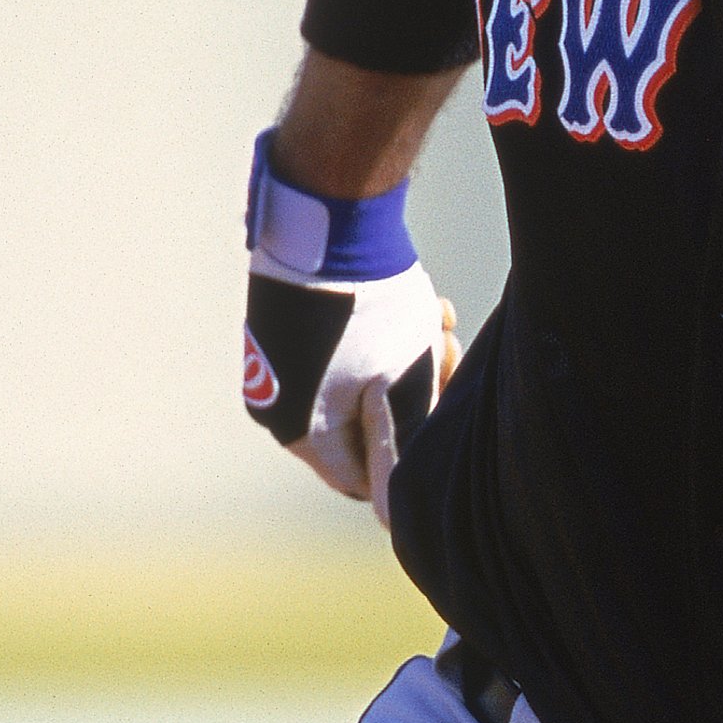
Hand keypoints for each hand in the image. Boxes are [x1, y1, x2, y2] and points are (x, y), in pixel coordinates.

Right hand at [243, 136, 460, 525]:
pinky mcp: (281, 327)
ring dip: (402, 359)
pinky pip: (338, 349)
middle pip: (362, 425)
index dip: (406, 453)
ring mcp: (275, 363)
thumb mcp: (402, 387)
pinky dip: (376, 336)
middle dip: (412, 394)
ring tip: (437, 322)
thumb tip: (395, 504)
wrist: (327, 218)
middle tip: (447, 355)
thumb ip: (399, 448)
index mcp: (300, 433)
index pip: (360, 478)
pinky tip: (416, 304)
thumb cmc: (369, 310)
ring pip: (358, 381)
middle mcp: (277, 405)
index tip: (439, 412)